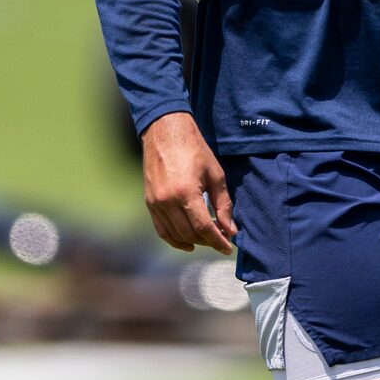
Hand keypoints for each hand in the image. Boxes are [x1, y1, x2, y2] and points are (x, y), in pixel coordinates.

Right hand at [141, 112, 236, 255]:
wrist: (165, 131)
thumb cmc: (194, 149)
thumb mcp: (215, 175)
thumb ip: (223, 204)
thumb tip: (230, 230)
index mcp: (185, 193)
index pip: (203, 228)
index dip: (218, 241)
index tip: (228, 248)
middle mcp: (167, 201)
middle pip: (190, 234)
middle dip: (208, 241)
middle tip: (222, 238)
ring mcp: (155, 203)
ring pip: (175, 234)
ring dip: (194, 241)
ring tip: (209, 238)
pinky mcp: (149, 202)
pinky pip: (161, 229)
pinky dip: (174, 239)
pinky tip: (188, 243)